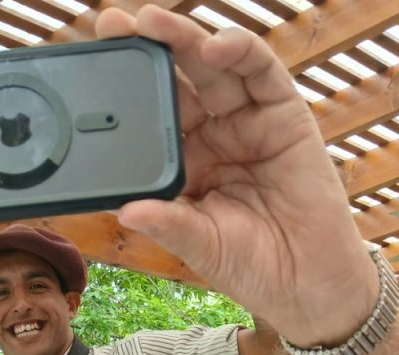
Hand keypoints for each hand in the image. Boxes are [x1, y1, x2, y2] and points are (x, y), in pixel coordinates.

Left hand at [96, 5, 376, 347]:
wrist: (307, 284)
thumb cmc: (252, 267)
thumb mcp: (200, 246)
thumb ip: (168, 223)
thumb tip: (125, 211)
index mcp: (185, 165)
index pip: (150, 118)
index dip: (124, 94)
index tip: (91, 71)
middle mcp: (214, 137)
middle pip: (177, 82)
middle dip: (146, 50)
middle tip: (113, 24)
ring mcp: (248, 122)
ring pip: (213, 69)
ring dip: (184, 40)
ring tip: (153, 23)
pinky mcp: (284, 115)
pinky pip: (260, 73)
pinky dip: (239, 52)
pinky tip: (215, 47)